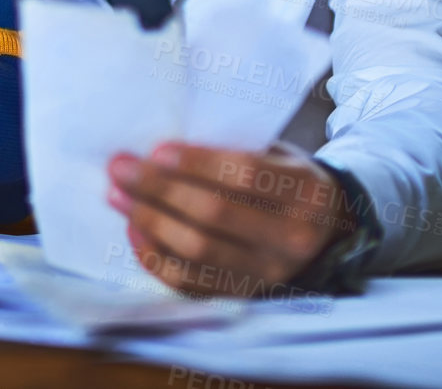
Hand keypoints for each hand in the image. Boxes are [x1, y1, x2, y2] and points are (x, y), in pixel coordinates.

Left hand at [105, 143, 356, 296]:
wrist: (325, 232)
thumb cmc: (285, 181)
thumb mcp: (276, 155)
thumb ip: (232, 149)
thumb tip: (160, 147)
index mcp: (303, 192)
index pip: (244, 176)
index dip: (196, 164)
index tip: (156, 150)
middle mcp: (290, 239)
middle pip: (213, 215)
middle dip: (158, 189)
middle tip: (121, 168)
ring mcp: (267, 274)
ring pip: (197, 252)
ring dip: (148, 221)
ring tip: (117, 195)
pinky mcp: (242, 295)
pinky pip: (189, 283)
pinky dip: (154, 256)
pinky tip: (134, 229)